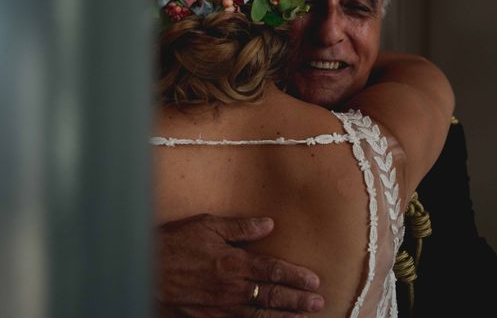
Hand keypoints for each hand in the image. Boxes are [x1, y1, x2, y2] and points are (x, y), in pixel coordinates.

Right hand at [157, 214, 324, 316]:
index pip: (272, 270)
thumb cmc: (173, 244)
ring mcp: (218, 308)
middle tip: (318, 303)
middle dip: (297, 301)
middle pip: (270, 297)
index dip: (295, 277)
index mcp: (232, 262)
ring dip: (283, 317)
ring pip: (258, 317)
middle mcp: (229, 288)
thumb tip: (268, 224)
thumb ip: (240, 227)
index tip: (313, 281)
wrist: (142, 269)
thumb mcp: (206, 226)